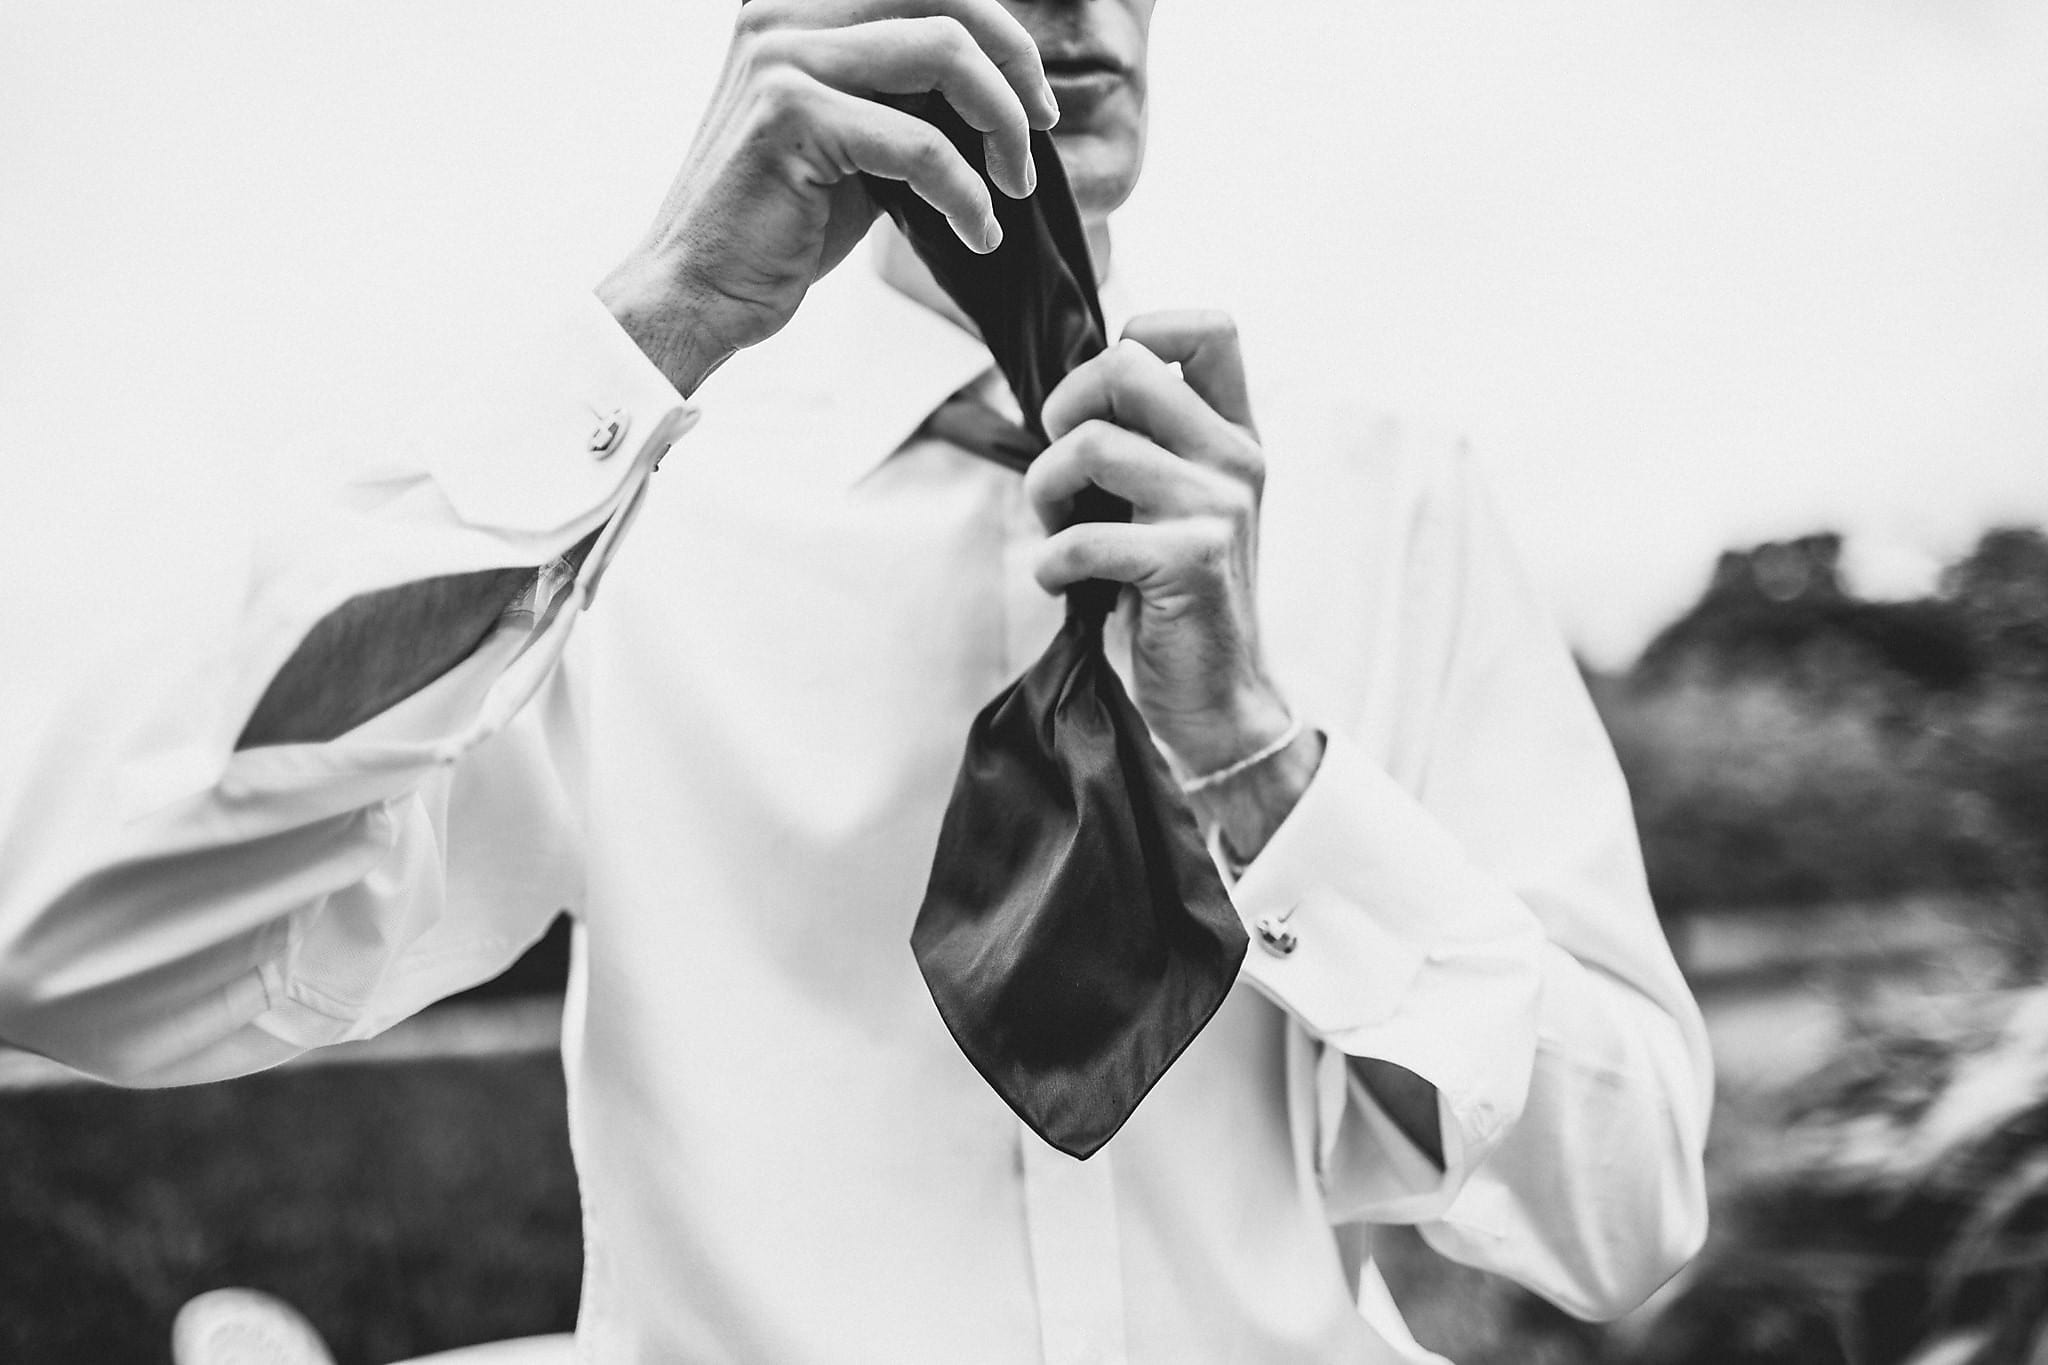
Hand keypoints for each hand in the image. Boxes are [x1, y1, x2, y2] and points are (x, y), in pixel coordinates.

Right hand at [598, 0, 1059, 396]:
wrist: (700, 290)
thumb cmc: (782, 222)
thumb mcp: (857, 139)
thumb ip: (909, 96)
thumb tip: (1000, 88)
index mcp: (799, 6)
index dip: (999, 31)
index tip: (1031, 98)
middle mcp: (783, 12)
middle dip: (1015, 65)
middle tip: (1039, 130)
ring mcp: (783, 56)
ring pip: (946, 54)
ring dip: (1002, 126)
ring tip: (1011, 188)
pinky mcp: (792, 116)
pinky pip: (922, 145)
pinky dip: (967, 195)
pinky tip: (978, 233)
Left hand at [1027, 312, 1290, 778]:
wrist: (1216, 698)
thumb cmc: (1174, 600)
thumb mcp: (1174, 505)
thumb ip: (1148, 444)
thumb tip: (1070, 396)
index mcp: (1234, 436)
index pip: (1211, 329)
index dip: (1141, 333)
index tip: (1100, 399)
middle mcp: (1235, 459)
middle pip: (1126, 366)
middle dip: (1063, 408)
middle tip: (1060, 468)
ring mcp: (1218, 507)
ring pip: (1091, 444)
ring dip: (1045, 491)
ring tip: (1055, 532)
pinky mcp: (1190, 561)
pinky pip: (1085, 535)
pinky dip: (1052, 562)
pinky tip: (1063, 585)